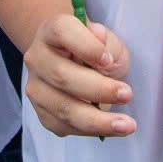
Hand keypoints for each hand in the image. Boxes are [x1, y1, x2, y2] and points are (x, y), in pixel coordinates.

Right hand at [22, 11, 135, 138]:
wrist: (78, 67)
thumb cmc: (95, 52)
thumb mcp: (108, 42)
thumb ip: (106, 42)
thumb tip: (100, 38)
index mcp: (52, 31)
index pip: (62, 32)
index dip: (86, 47)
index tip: (109, 61)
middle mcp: (37, 58)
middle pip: (61, 75)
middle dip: (98, 89)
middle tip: (127, 95)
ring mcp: (36, 87)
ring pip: (63, 107)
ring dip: (97, 119)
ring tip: (126, 125)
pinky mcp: (42, 113)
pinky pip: (65, 127)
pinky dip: (90, 130)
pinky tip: (111, 129)